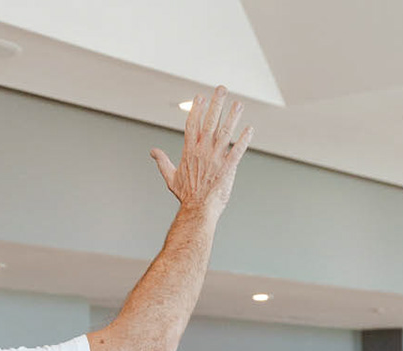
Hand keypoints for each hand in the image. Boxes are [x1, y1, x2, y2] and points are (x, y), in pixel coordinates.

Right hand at [151, 86, 252, 216]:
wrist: (198, 210)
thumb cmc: (186, 195)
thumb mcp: (171, 177)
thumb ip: (163, 161)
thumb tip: (153, 151)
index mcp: (189, 151)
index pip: (193, 124)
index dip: (197, 109)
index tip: (201, 96)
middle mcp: (203, 151)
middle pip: (210, 122)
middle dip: (216, 104)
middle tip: (222, 89)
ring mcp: (216, 158)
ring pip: (225, 133)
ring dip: (232, 117)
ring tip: (238, 104)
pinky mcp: (228, 168)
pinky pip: (237, 150)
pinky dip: (244, 139)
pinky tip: (249, 129)